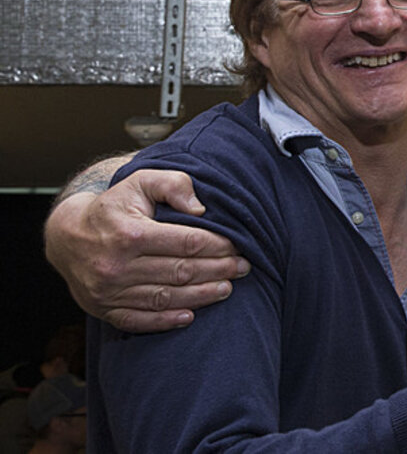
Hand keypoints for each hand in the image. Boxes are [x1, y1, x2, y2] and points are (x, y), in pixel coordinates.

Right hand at [44, 169, 247, 332]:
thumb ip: (173, 184)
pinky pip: (139, 320)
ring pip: (165, 298)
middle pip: (180, 271)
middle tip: (242, 268)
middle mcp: (117, 265)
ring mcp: (109, 291)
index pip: (186, 243)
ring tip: (227, 288)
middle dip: (218, 270)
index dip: (217, 246)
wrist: (67, 235)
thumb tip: (200, 210)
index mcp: (129, 234)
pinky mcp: (103, 308)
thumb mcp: (140, 181)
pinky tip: (190, 316)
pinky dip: (166, 321)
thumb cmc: (114, 207)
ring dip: (201, 296)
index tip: (237, 246)